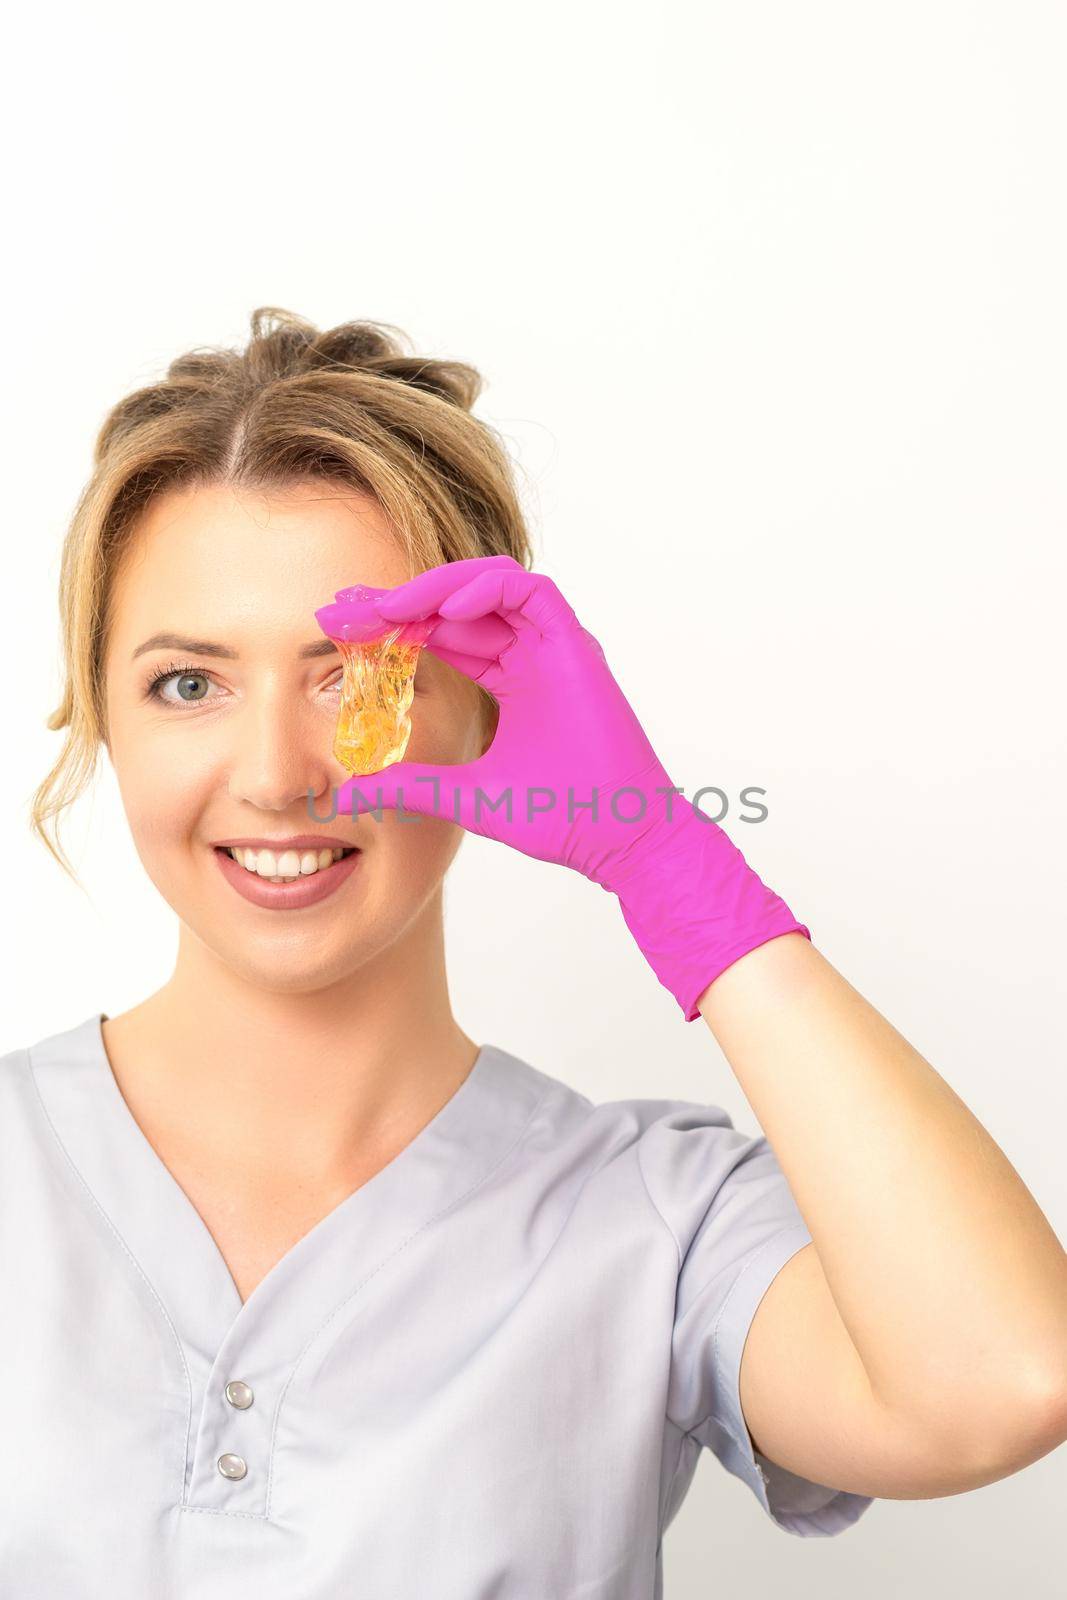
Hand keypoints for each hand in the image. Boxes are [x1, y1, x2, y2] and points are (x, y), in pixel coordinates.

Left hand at [319, 555, 808, 1018]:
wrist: (619, 837)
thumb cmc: (563, 819)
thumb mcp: (469, 797)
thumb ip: (414, 786)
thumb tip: (351, 792)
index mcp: (509, 683)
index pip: (441, 637)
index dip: (393, 626)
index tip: (340, 626)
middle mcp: (530, 657)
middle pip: (457, 606)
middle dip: (399, 601)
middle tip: (344, 604)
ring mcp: (554, 649)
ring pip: (492, 586)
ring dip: (437, 588)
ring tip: (388, 605)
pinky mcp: (577, 647)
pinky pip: (532, 593)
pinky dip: (489, 590)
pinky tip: (444, 611)